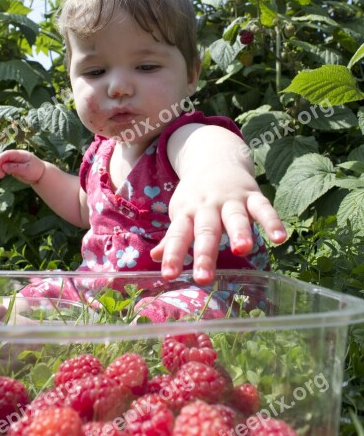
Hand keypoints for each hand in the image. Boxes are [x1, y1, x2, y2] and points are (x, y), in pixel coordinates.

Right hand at [0, 150, 44, 183]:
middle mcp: (15, 157)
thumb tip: (4, 167)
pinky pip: (2, 169)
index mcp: (20, 154)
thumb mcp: (27, 170)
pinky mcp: (11, 167)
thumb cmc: (36, 170)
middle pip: (2, 159)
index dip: (0, 159)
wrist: (41, 174)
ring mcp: (12, 162)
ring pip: (0, 164)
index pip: (8, 154)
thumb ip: (15, 168)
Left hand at [151, 164, 286, 285]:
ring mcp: (230, 200)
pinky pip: (263, 208)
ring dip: (239, 233)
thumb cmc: (196, 196)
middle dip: (205, 254)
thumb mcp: (181, 212)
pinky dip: (272, 221)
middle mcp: (207, 206)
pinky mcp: (252, 195)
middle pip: (206, 231)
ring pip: (235, 217)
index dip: (172, 254)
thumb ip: (173, 237)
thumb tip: (155, 258)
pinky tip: (280, 238)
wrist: (214, 157)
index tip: (168, 275)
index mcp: (187, 212)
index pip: (177, 235)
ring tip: (242, 250)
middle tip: (203, 278)